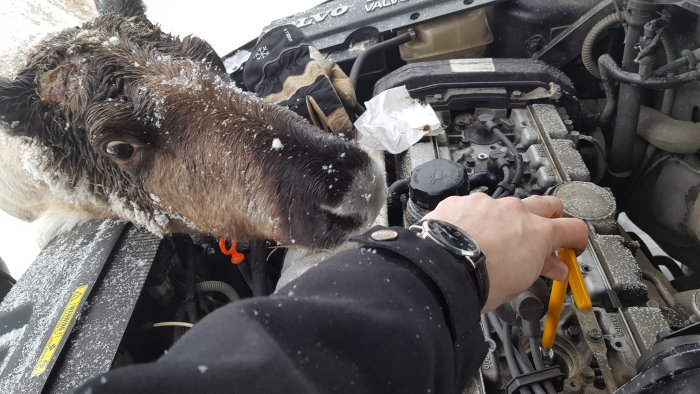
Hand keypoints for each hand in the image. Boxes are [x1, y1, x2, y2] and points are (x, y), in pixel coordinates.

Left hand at [422, 193, 587, 312]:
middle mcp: (515, 211)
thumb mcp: (520, 282)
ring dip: (506, 220)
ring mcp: (488, 203)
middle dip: (549, 218)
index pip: (574, 228)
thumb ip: (539, 268)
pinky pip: (475, 206)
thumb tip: (552, 267)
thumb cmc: (479, 281)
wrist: (441, 270)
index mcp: (537, 233)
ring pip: (506, 206)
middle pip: (546, 204)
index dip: (577, 240)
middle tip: (541, 236)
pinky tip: (467, 236)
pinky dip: (475, 219)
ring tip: (494, 242)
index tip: (572, 247)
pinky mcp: (462, 202)